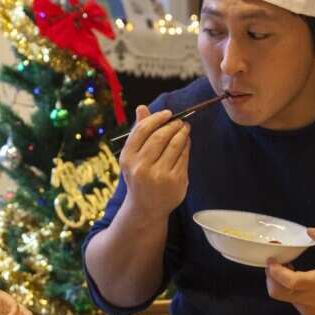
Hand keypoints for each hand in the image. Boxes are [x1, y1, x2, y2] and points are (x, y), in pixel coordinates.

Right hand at [117, 105, 189, 221]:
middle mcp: (141, 167)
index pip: (143, 130)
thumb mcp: (133, 156)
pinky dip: (186, 146)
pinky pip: (183, 157)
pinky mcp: (175, 181)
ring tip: (185, 128)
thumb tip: (141, 107)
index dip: (157, 118)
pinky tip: (186, 142)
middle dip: (173, 125)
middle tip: (180, 121)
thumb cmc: (139, 176)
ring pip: (175, 145)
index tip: (168, 113)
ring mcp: (159, 176)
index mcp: (128, 158)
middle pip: (160, 136)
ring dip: (182, 133)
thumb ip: (138, 132)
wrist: (145, 207)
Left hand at [264, 228, 314, 314]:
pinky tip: (302, 283)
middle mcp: (309, 299)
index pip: (285, 280)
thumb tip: (310, 231)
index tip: (271, 259)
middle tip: (275, 265)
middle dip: (271, 277)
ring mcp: (309, 310)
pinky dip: (292, 293)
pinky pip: (295, 303)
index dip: (274, 270)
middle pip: (276, 292)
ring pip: (284, 298)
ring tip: (290, 271)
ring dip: (282, 285)